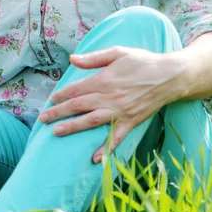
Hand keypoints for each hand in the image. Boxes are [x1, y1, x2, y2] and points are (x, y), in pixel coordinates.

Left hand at [38, 46, 184, 162]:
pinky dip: (106, 149)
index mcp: (104, 80)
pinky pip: (116, 138)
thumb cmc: (142, 61)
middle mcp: (109, 97)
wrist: (169, 76)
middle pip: (79, 107)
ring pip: (91, 122)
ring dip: (73, 128)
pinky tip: (95, 159)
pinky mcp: (131, 122)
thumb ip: (94, 57)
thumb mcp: (117, 52)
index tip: (51, 100)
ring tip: (56, 132)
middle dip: (59, 113)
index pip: (76, 89)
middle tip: (43, 120)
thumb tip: (72, 59)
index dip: (61, 95)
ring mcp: (120, 111)